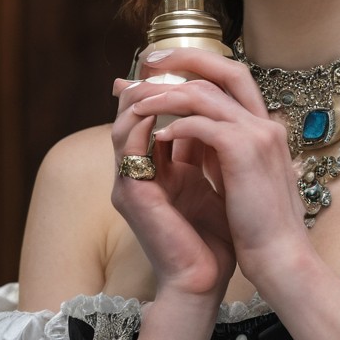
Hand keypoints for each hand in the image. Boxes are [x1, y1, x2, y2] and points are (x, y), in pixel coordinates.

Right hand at [111, 76, 235, 300]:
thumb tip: (215, 113)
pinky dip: (146, 120)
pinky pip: (129, 145)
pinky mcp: (132, 194)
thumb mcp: (211, 179)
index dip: (161, 88)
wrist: (206, 280)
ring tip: (168, 75)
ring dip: (145, 95)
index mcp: (154, 170)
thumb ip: (203, 149)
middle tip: (166, 59)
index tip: (180, 64)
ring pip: (124, 123)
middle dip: (149, 84)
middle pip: (130, 114)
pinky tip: (170, 105)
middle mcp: (136, 173)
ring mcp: (129, 183)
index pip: (148, 117)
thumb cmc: (214, 238)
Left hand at [129, 49, 312, 285]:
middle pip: (224, 69)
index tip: (161, 70)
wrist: (281, 258)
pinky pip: (202, 124)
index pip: (231, 78)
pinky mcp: (245, 151)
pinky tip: (159, 138)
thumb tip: (188, 134)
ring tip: (138, 105)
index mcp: (263, 128)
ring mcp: (258, 134)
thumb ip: (220, 151)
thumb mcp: (238, 179)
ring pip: (205, 93)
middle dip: (182, 60)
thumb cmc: (258, 227)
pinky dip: (176, 127)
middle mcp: (264, 122)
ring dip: (166, 96)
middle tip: (146, 65)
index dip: (197, 67)